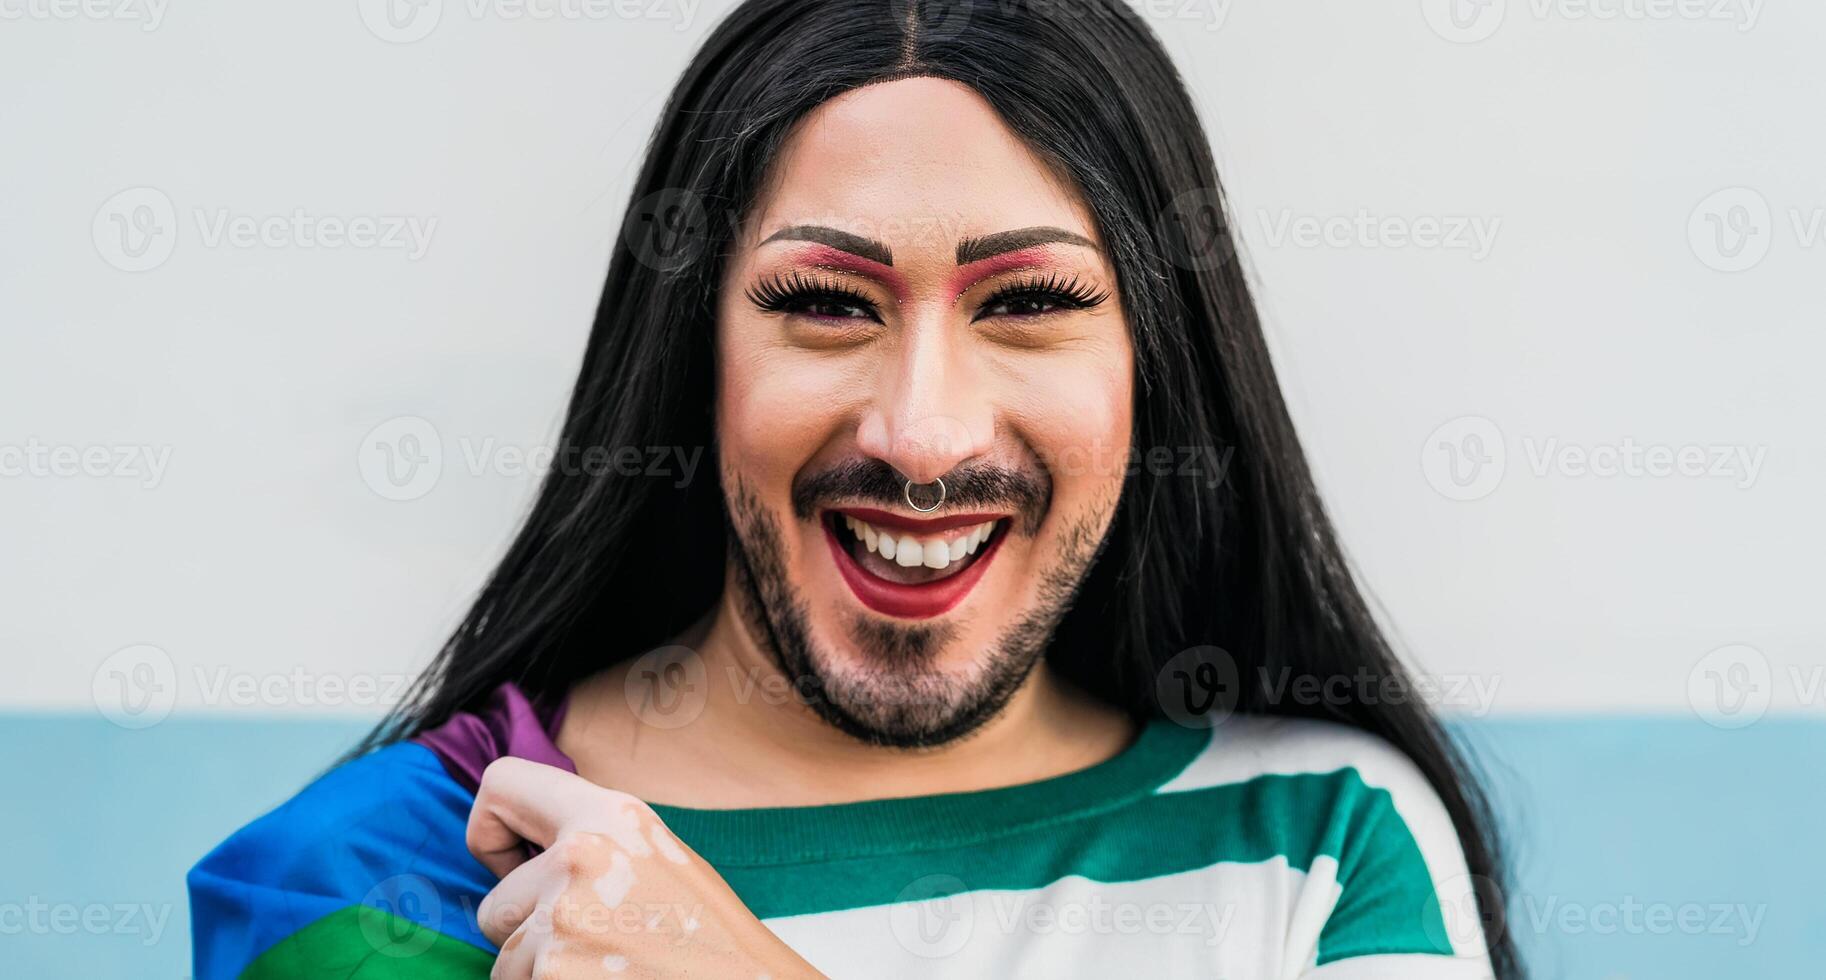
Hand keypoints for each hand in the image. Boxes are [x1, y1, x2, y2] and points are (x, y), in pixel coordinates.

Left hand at [467, 757, 824, 978]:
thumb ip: (590, 839)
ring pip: (504, 956)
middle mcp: (580, 856)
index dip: (491, 832)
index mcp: (612, 815)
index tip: (514, 866)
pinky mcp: (551, 972)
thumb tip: (516, 846)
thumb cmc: (706, 937)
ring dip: (541, 971)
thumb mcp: (655, 857)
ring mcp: (562, 921)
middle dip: (526, 932)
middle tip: (592, 943)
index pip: (500, 783)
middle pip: (493, 901)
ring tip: (606, 967)